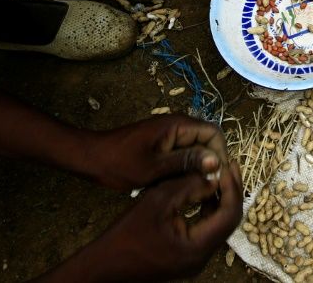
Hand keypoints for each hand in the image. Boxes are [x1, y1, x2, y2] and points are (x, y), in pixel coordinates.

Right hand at [43, 165, 242, 281]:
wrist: (103, 265)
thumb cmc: (126, 233)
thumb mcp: (158, 200)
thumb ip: (190, 186)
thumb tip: (215, 175)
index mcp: (197, 248)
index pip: (229, 215)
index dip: (233, 187)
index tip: (229, 164)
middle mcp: (201, 259)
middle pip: (227, 222)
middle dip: (229, 192)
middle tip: (227, 166)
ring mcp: (194, 260)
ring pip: (217, 226)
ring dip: (219, 200)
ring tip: (215, 174)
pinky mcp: (186, 257)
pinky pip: (205, 231)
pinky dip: (206, 210)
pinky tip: (201, 192)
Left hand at [81, 115, 231, 191]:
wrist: (91, 159)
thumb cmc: (119, 164)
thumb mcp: (154, 168)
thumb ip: (187, 162)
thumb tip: (217, 162)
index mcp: (177, 125)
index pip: (213, 133)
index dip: (221, 154)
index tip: (220, 178)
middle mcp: (177, 125)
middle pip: (207, 140)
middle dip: (211, 162)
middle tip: (211, 187)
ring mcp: (169, 134)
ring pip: (196, 148)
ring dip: (199, 166)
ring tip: (198, 188)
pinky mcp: (163, 143)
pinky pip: (183, 152)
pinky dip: (186, 167)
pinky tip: (182, 184)